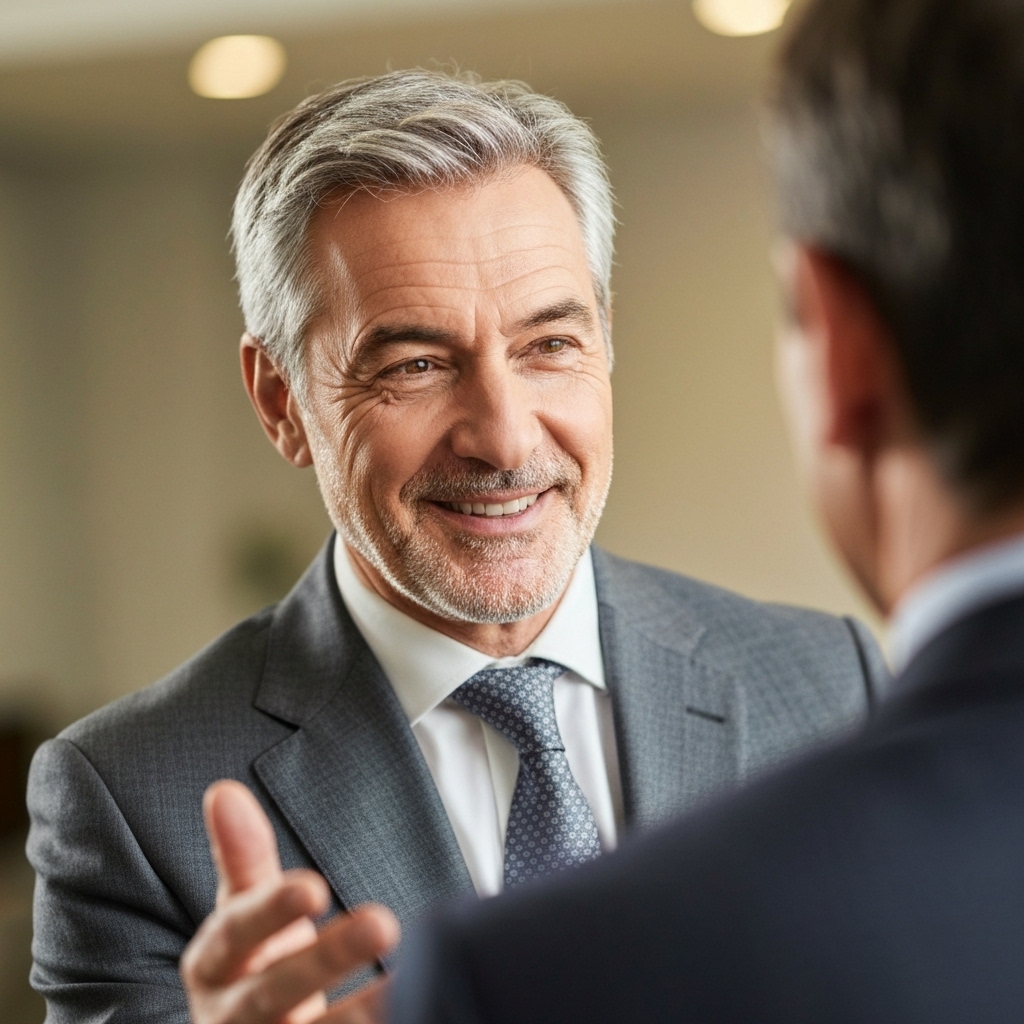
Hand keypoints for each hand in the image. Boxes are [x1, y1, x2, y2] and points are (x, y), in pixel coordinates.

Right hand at [181, 780, 399, 1023]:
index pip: (237, 934)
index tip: (315, 887)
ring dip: (361, 1017)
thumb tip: (224, 791)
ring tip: (410, 989)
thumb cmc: (255, 965)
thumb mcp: (244, 910)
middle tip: (383, 923)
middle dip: (327, 959)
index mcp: (215, 965)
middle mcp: (231, 1018)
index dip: (272, 912)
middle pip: (274, 992)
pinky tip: (423, 1016)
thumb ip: (242, 855)